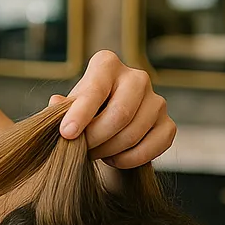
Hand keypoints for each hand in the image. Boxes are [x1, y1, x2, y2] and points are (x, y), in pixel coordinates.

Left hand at [49, 51, 175, 167]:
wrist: (107, 125)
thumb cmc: (83, 112)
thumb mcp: (67, 107)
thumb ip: (61, 108)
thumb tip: (56, 103)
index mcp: (107, 64)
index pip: (96, 90)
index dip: (80, 114)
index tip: (67, 133)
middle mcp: (137, 77)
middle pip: (120, 114)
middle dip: (96, 138)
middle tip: (81, 149)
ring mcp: (157, 101)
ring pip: (133, 133)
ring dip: (109, 151)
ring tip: (94, 153)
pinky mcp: (168, 124)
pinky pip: (152, 148)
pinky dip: (129, 159)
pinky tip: (113, 158)